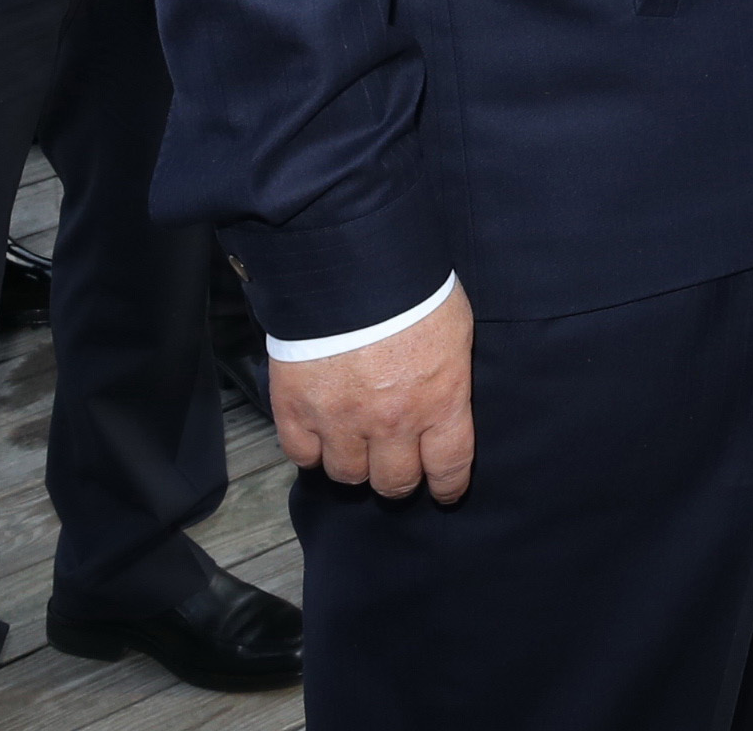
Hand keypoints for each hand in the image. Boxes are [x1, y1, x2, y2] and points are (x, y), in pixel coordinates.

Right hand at [272, 282, 475, 503]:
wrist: (348, 261)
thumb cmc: (411, 285)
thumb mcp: (454, 329)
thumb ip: (449, 376)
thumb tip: (445, 397)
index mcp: (439, 401)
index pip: (449, 469)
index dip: (448, 486)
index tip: (445, 491)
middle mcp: (392, 422)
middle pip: (395, 482)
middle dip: (399, 477)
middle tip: (396, 464)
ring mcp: (341, 420)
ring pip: (348, 475)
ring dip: (354, 464)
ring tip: (356, 444)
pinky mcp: (297, 410)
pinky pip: (302, 456)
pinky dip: (311, 451)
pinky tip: (320, 436)